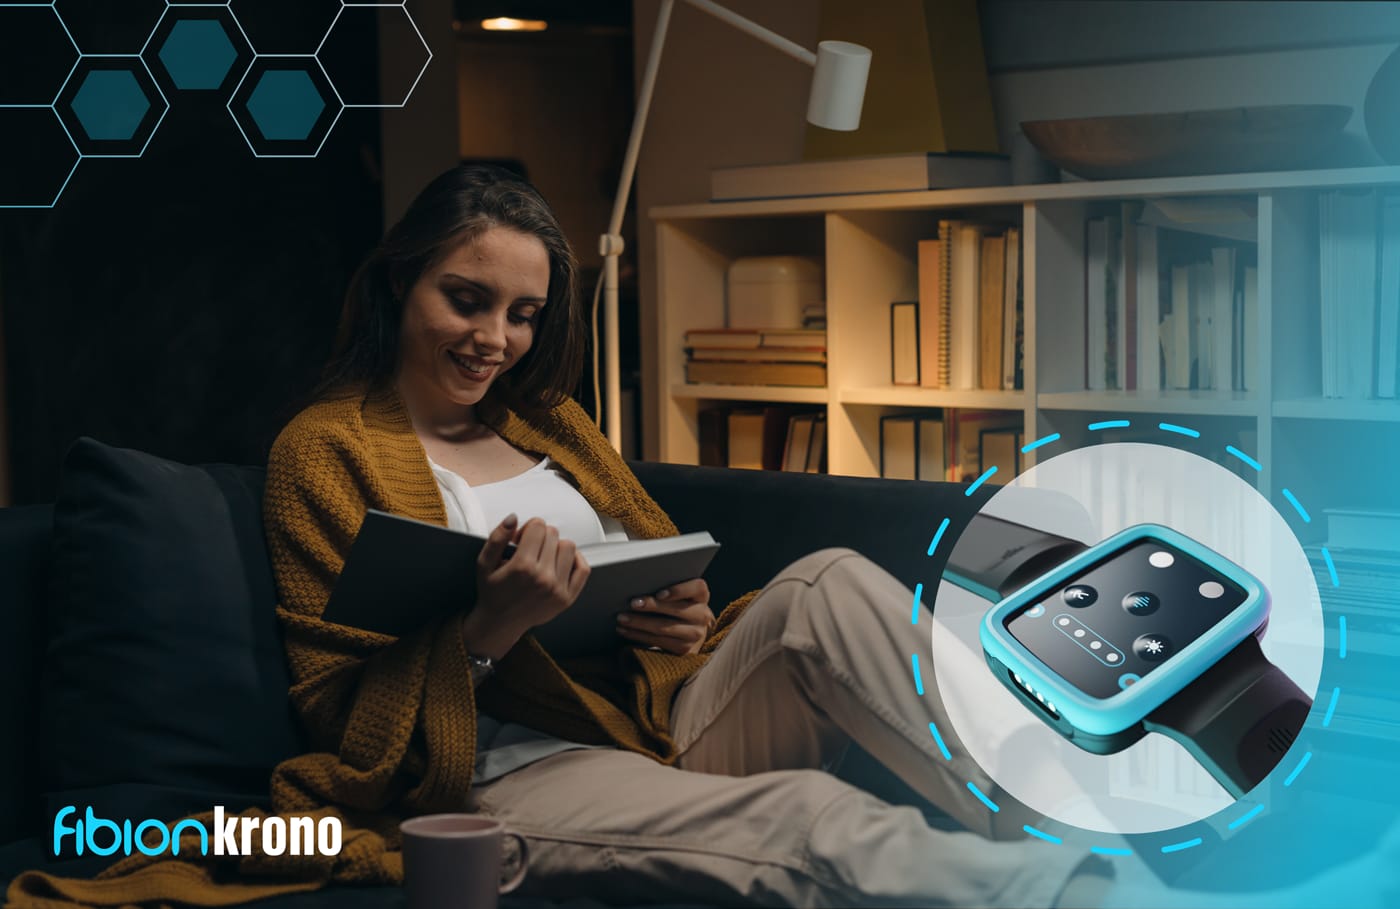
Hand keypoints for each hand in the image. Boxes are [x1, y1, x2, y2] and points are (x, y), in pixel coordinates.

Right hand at [463, 514, 589, 659]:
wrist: (500, 623)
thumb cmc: (492, 592)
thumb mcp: (484, 563)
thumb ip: (497, 537)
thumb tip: (514, 518)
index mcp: (522, 567)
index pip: (538, 526)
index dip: (528, 528)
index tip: (520, 539)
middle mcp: (543, 578)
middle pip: (553, 534)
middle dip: (540, 536)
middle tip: (529, 549)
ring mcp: (558, 589)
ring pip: (569, 546)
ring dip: (556, 546)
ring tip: (543, 557)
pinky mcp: (567, 598)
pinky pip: (583, 568)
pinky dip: (575, 560)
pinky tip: (560, 562)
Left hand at [617, 578, 713, 655]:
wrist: (690, 634)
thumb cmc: (677, 607)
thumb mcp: (679, 597)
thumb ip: (667, 590)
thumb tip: (637, 585)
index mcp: (701, 596)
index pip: (697, 587)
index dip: (679, 590)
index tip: (659, 594)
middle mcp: (702, 615)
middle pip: (676, 609)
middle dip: (651, 606)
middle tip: (632, 603)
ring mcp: (695, 634)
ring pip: (664, 627)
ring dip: (639, 623)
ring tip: (622, 618)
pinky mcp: (684, 649)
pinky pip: (657, 641)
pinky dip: (638, 635)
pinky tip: (625, 630)